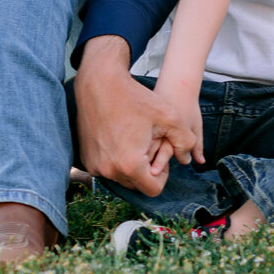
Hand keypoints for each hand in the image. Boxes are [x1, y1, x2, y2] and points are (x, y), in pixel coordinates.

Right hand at [74, 37, 197, 196]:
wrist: (99, 84)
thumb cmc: (135, 98)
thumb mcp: (169, 117)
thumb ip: (186, 141)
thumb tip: (187, 160)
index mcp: (130, 165)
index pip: (153, 189)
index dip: (163, 174)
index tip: (161, 155)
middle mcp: (109, 171)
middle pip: (137, 184)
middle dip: (147, 170)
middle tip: (149, 146)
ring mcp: (94, 166)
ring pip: (121, 177)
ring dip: (131, 165)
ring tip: (136, 140)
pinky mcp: (86, 159)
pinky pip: (107, 168)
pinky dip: (116, 160)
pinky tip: (122, 139)